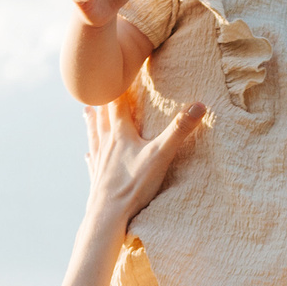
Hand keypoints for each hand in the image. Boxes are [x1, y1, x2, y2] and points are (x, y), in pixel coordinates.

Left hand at [84, 91, 204, 226]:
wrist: (108, 216)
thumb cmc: (133, 185)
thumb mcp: (161, 155)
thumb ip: (179, 130)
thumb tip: (200, 105)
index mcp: (121, 134)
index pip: (118, 103)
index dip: (119, 86)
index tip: (117, 70)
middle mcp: (106, 144)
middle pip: (102, 116)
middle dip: (102, 100)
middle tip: (96, 84)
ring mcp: (99, 161)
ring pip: (93, 135)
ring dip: (92, 121)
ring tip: (86, 111)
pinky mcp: (96, 178)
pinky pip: (92, 161)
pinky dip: (90, 154)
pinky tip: (87, 155)